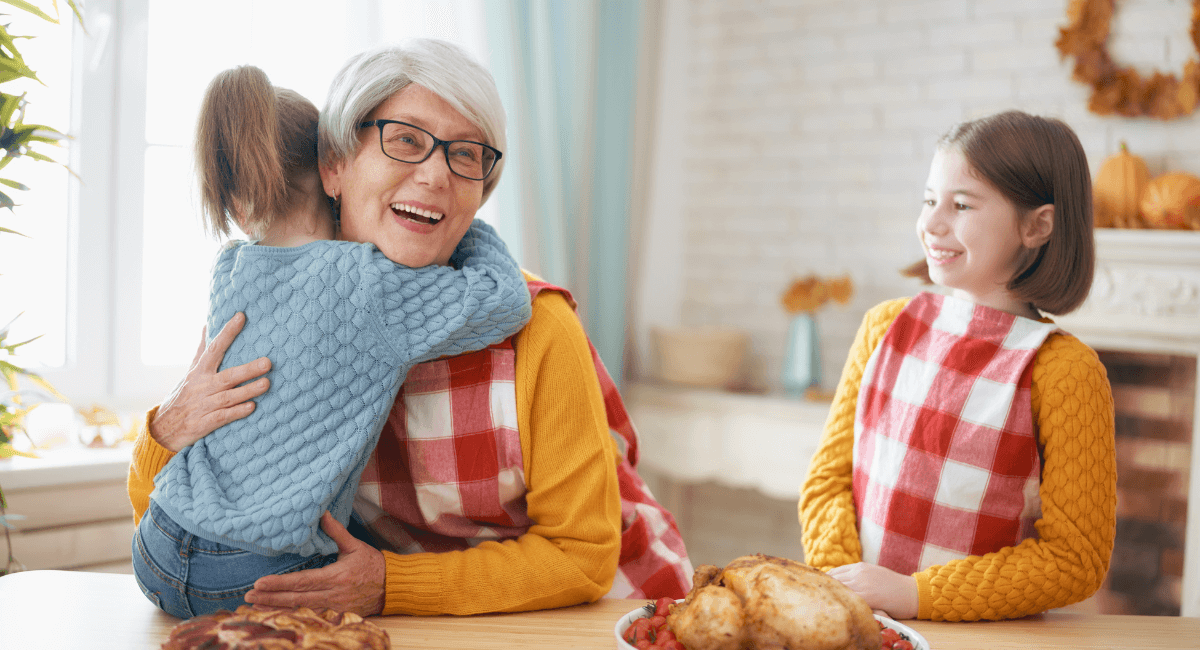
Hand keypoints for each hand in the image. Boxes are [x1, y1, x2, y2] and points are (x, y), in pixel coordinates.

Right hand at [150, 312, 271, 451]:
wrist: (162, 429)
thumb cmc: (183, 396)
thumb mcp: (191, 372)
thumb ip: (202, 350)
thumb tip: (207, 325)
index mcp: (199, 372)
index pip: (214, 348)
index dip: (227, 332)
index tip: (241, 316)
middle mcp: (201, 387)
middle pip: (226, 376)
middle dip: (247, 369)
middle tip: (268, 362)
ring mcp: (203, 405)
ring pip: (227, 397)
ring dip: (247, 391)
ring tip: (267, 383)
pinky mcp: (203, 424)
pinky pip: (222, 417)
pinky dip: (236, 412)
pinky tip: (252, 407)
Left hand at [245, 512, 385, 615]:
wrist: (392, 586)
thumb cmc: (372, 564)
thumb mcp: (355, 546)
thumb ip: (336, 531)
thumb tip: (322, 513)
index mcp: (336, 576)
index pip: (302, 581)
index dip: (279, 584)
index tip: (259, 583)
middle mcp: (332, 595)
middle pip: (296, 599)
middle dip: (270, 598)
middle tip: (248, 596)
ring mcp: (334, 608)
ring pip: (300, 610)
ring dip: (276, 608)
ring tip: (255, 606)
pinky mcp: (336, 615)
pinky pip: (310, 617)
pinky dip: (291, 615)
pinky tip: (276, 614)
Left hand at [826, 562, 917, 619]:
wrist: (913, 592)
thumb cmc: (894, 586)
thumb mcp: (873, 574)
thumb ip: (857, 576)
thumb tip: (842, 583)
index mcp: (859, 566)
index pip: (834, 573)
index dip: (828, 582)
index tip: (825, 590)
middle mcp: (858, 572)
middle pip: (833, 580)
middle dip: (828, 589)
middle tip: (824, 599)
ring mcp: (863, 584)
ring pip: (839, 589)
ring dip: (835, 597)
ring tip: (832, 605)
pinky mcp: (869, 596)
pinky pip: (850, 600)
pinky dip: (844, 604)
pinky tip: (843, 609)